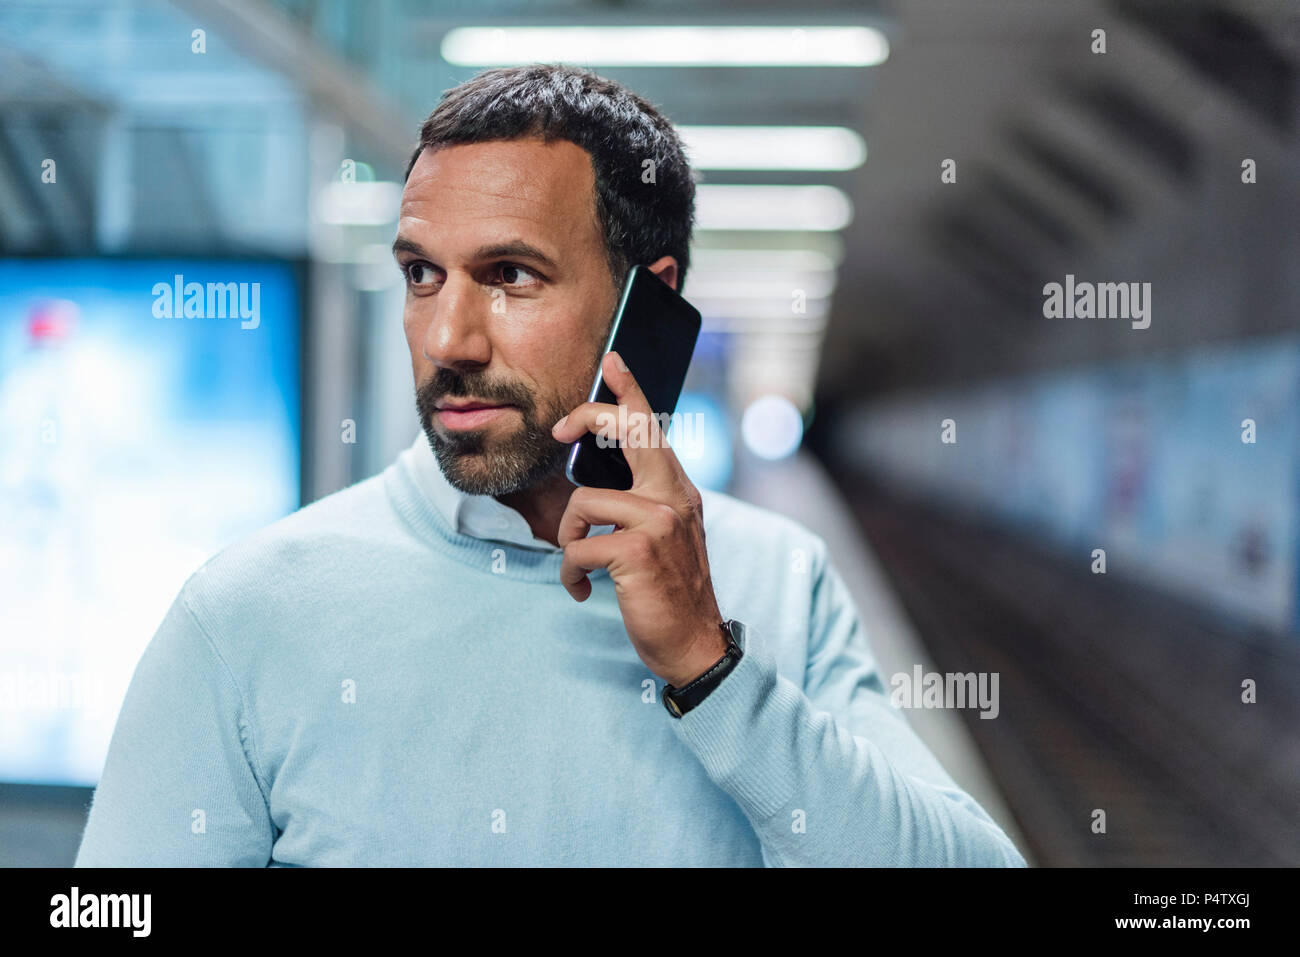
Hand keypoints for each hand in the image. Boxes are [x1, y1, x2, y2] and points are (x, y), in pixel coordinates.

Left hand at [551, 351, 726, 687]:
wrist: (693, 643)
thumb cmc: (670, 591)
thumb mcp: (666, 537)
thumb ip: (644, 503)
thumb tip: (595, 485)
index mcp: (679, 490)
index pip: (654, 427)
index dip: (630, 391)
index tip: (612, 361)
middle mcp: (674, 496)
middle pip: (628, 431)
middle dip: (589, 417)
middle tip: (561, 428)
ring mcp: (659, 521)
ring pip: (583, 502)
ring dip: (568, 539)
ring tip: (579, 566)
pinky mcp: (638, 550)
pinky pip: (577, 547)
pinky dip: (570, 574)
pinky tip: (583, 591)